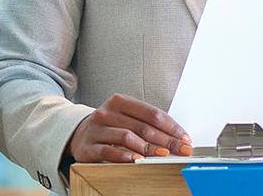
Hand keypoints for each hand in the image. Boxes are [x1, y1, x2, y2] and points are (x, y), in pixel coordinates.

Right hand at [67, 93, 191, 162]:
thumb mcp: (125, 117)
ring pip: (127, 136)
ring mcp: (96, 129)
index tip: (185, 138)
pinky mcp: (88, 146)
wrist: (78, 134)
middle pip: (142, 126)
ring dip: (148, 147)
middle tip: (181, 150)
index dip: (171, 126)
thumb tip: (176, 138)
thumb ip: (146, 124)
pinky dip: (125, 156)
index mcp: (119, 101)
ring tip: (163, 155)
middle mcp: (107, 112)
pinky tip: (137, 160)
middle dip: (166, 140)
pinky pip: (109, 151)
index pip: (151, 113)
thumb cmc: (109, 126)